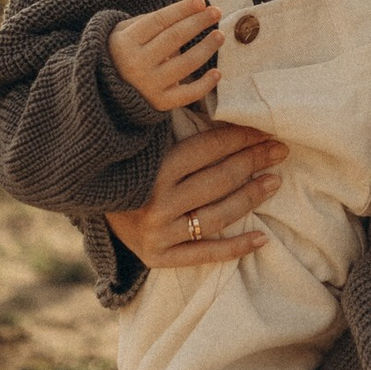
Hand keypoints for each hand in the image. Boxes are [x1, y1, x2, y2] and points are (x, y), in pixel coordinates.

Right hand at [106, 117, 286, 267]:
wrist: (90, 205)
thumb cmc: (130, 170)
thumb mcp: (149, 147)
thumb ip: (181, 133)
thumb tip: (228, 112)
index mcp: (153, 168)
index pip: (207, 149)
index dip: (240, 138)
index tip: (266, 131)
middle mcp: (156, 201)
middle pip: (218, 180)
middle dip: (254, 161)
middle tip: (280, 150)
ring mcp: (159, 232)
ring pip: (217, 215)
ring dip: (252, 197)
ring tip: (275, 182)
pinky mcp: (160, 257)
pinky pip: (206, 254)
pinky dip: (236, 247)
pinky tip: (262, 238)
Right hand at [109, 0, 223, 115]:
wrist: (104, 91)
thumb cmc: (121, 53)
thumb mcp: (124, 32)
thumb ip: (151, 21)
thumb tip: (192, 12)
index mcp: (126, 42)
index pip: (159, 21)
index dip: (181, 10)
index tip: (201, 2)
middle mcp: (136, 63)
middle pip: (174, 38)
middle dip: (198, 23)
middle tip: (217, 12)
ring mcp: (149, 85)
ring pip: (185, 64)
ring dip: (206, 48)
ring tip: (219, 36)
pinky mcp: (160, 103)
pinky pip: (187, 94)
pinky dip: (205, 85)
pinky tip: (217, 73)